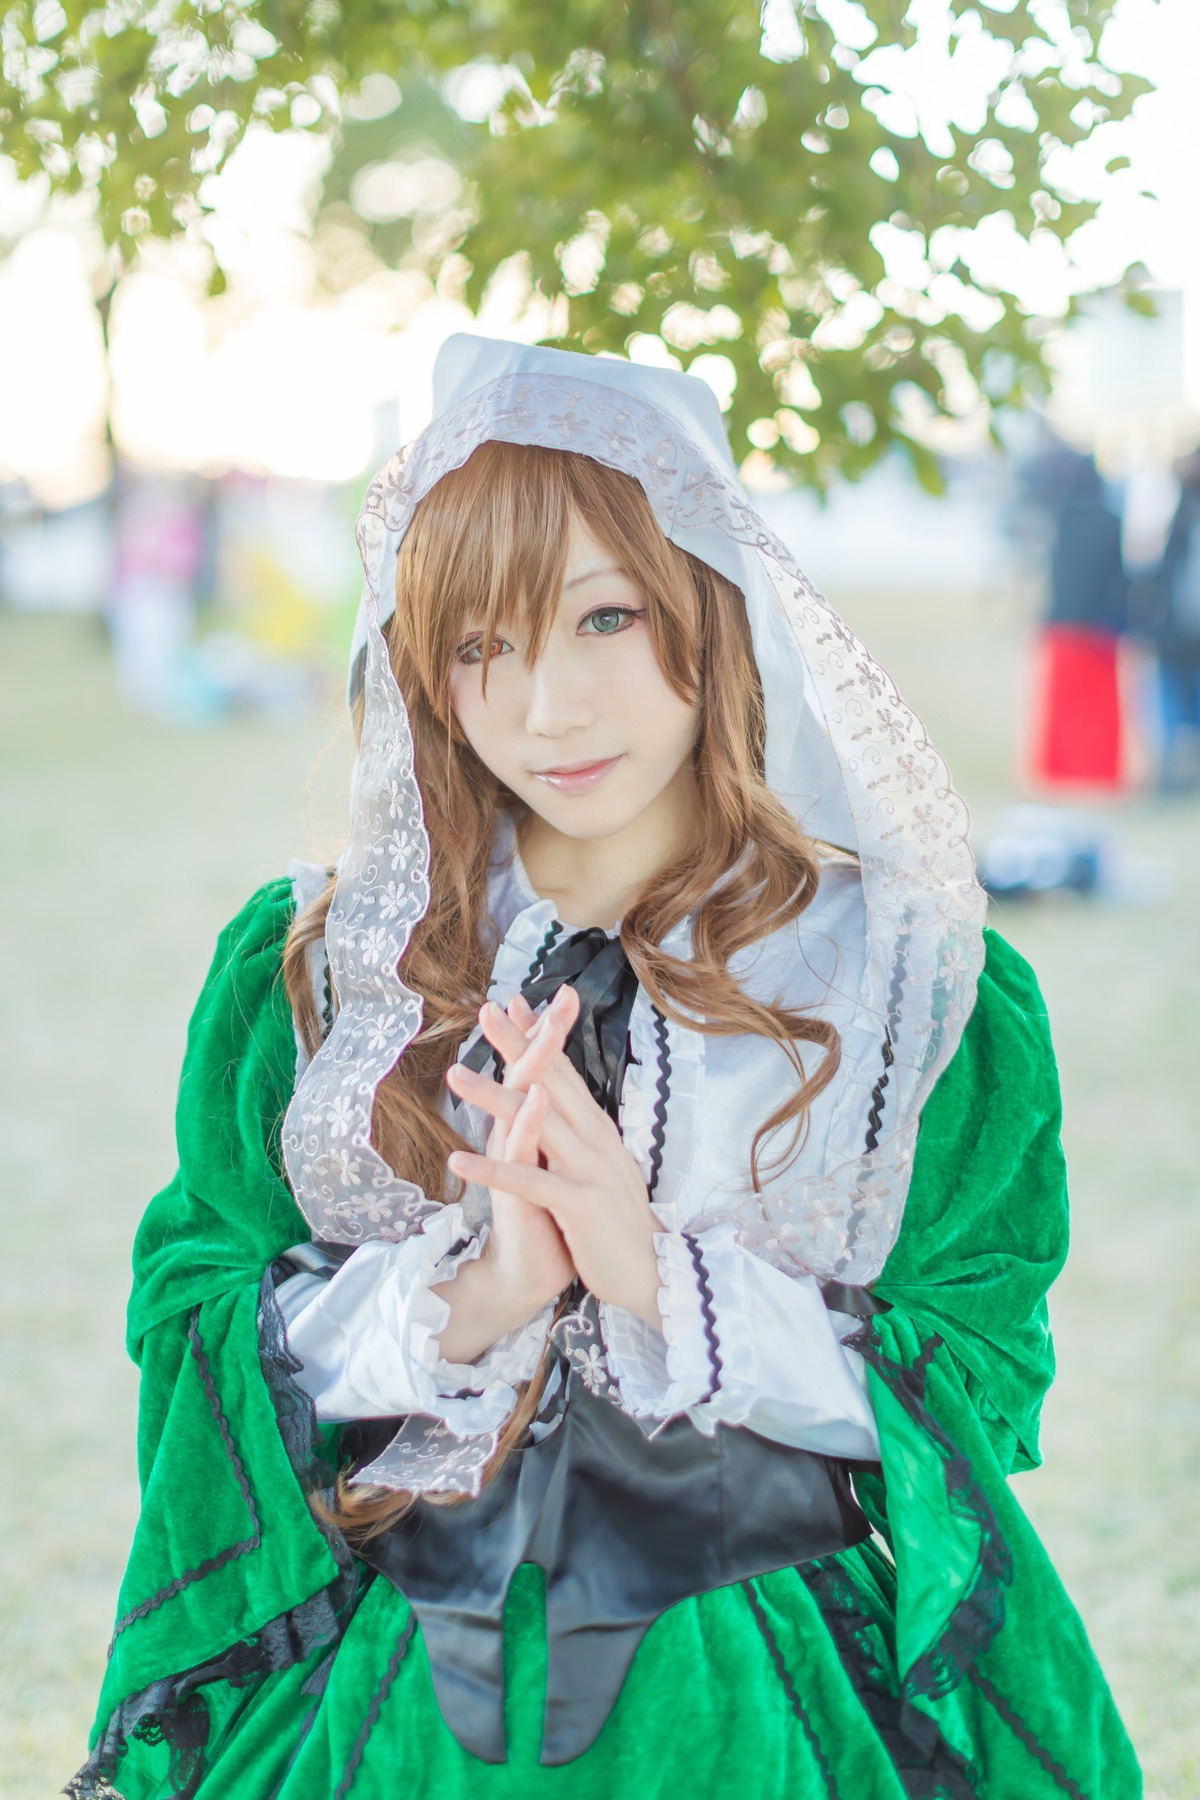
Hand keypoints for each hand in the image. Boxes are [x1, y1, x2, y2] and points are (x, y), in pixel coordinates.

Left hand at [446, 989, 663, 1328]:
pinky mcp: (580, 1205)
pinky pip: (529, 1183)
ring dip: (492, 1097)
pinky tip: (458, 1159)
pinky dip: (492, 1170)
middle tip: (486, 1010)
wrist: (656, 1275)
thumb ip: (583, 1135)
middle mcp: (597, 1141)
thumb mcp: (604, 1168)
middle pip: (551, 1083)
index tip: (515, 1003)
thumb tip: (563, 1102)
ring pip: (536, 1123)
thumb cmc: (620, 1223)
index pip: (565, 1073)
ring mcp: (591, 1170)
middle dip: (518, 1045)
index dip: (539, 1037)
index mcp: (600, 1131)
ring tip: (454, 1075)